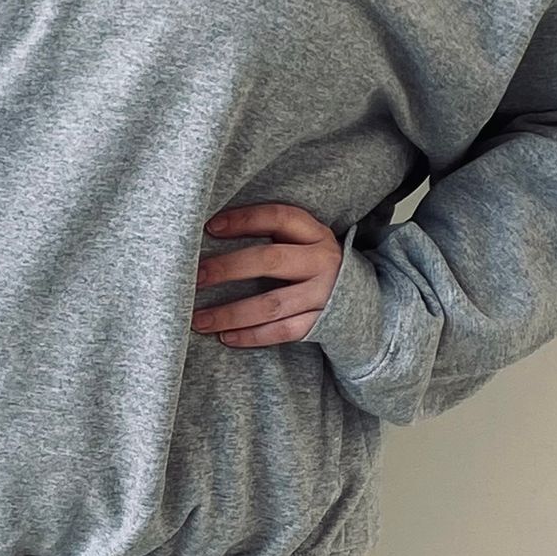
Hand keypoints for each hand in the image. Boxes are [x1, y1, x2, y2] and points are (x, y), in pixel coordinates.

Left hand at [191, 202, 343, 346]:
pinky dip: (253, 336)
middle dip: (228, 268)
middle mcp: (322, 261)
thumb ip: (270, 235)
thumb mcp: (302, 242)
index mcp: (315, 233)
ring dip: (231, 313)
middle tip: (195, 277)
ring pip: (272, 304)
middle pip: (270, 261)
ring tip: (198, 319)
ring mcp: (324, 294)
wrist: (360, 300)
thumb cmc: (313, 265)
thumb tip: (210, 231)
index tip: (209, 227)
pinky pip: (284, 331)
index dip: (244, 220)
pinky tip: (226, 337)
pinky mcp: (322, 323)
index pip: (278, 218)